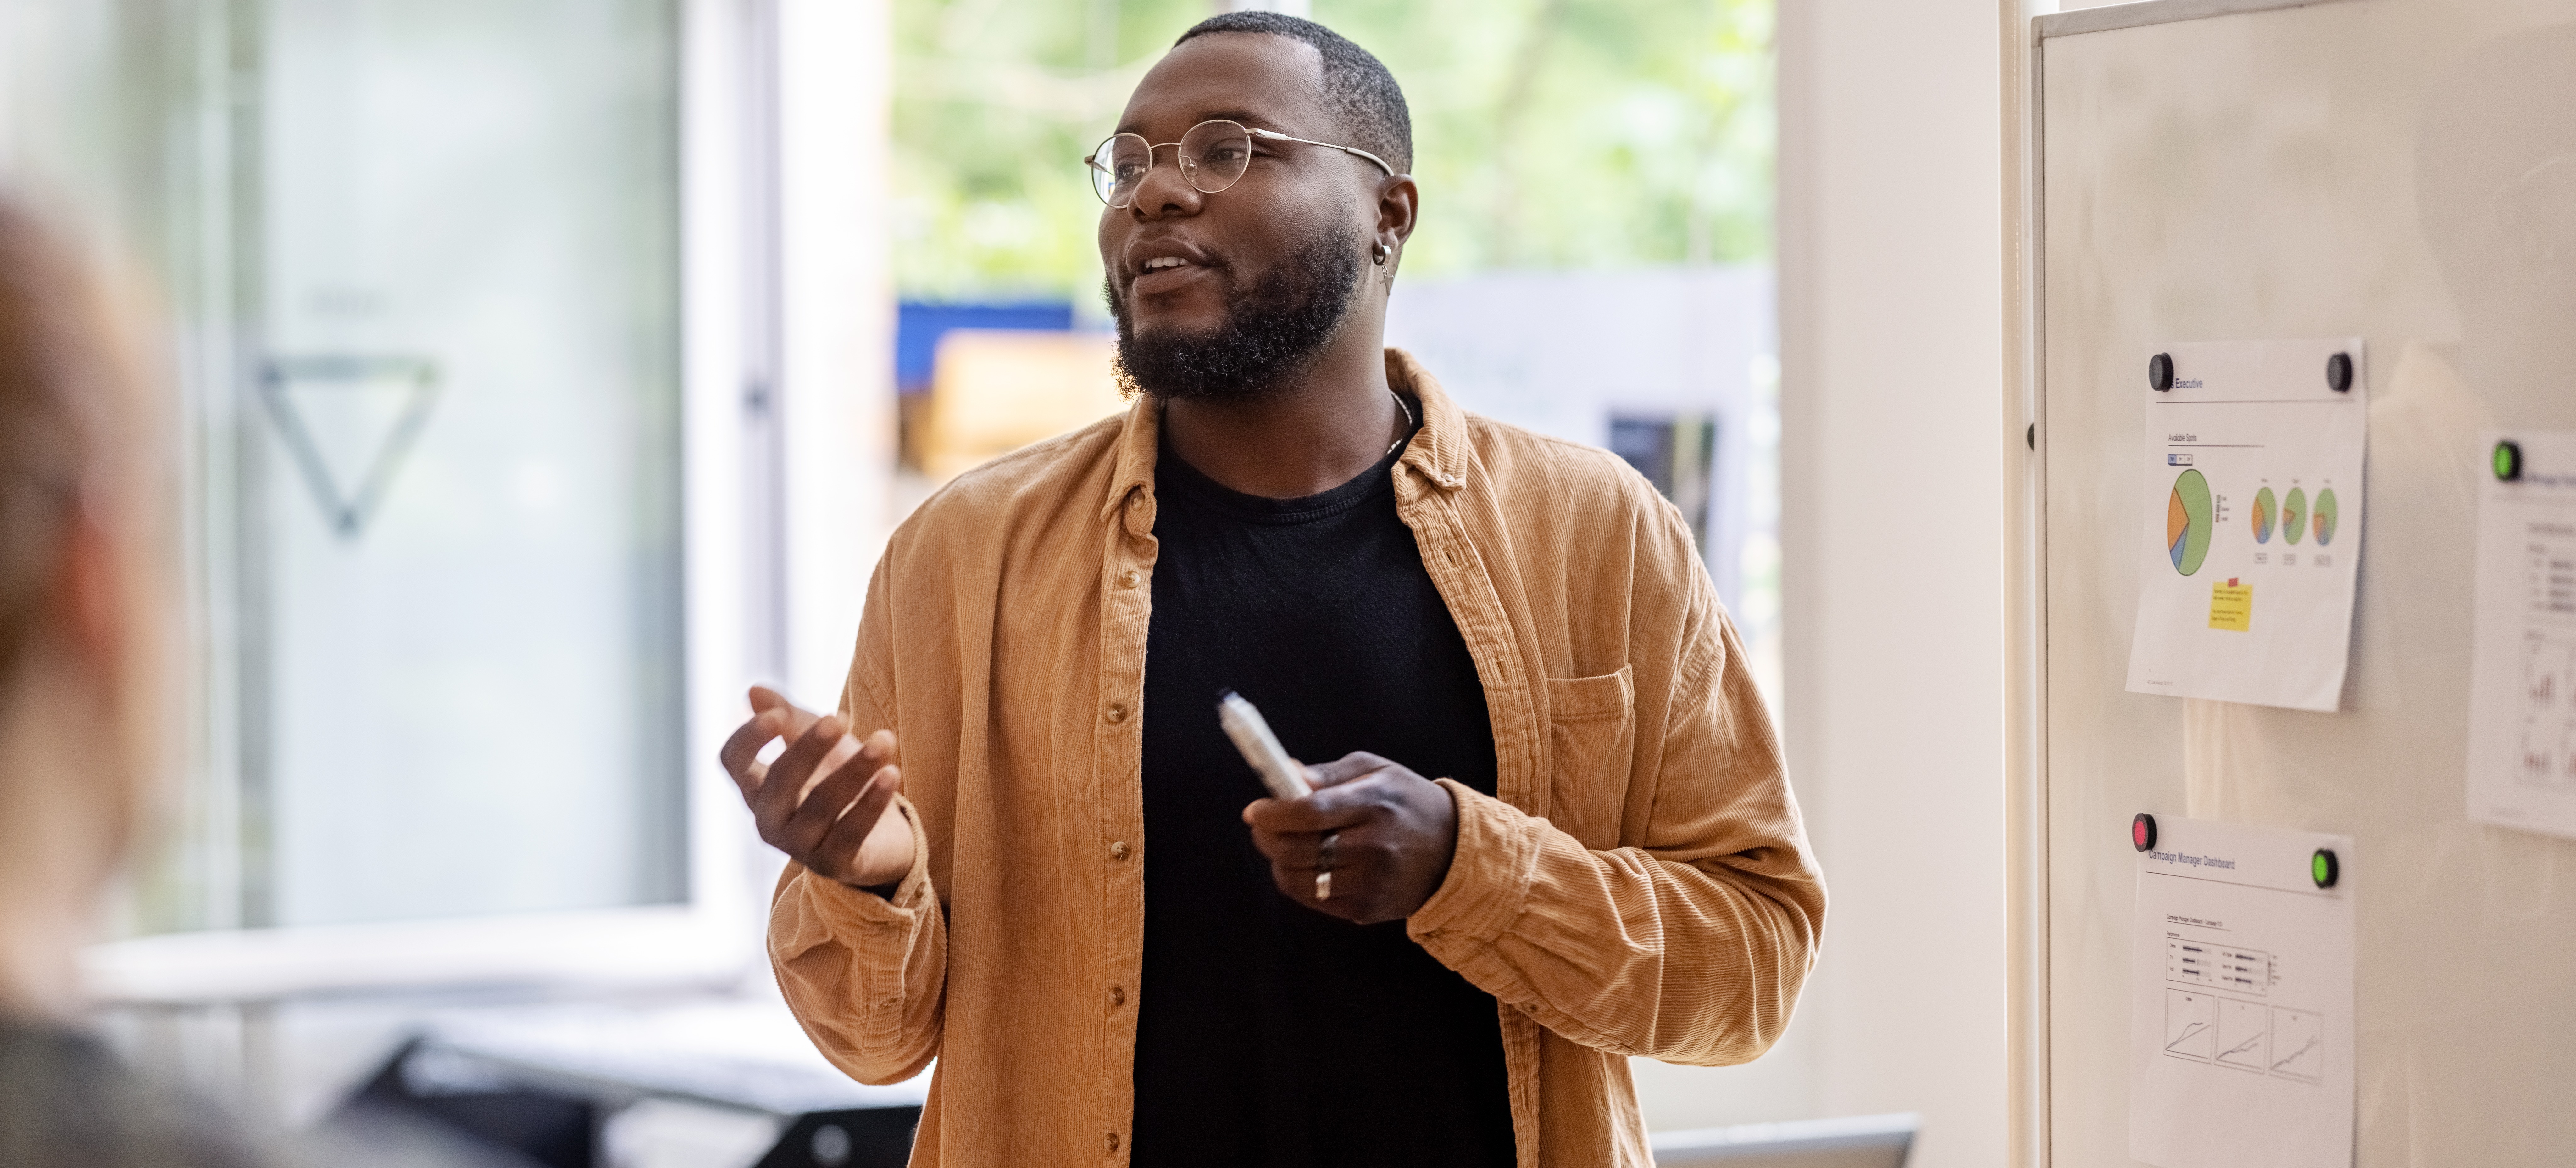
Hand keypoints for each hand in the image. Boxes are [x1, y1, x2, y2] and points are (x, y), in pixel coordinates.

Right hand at [720, 686, 915, 888]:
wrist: (881, 836)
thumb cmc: (838, 780)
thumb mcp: (818, 744)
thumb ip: (789, 718)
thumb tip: (754, 691)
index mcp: (757, 788)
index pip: (733, 761)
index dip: (749, 737)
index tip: (778, 715)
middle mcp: (770, 820)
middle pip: (780, 780)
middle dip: (808, 747)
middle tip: (839, 718)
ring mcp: (800, 847)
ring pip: (822, 805)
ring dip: (855, 768)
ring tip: (885, 739)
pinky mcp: (835, 865)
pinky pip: (852, 832)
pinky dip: (872, 802)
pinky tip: (892, 774)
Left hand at [1241, 752, 1460, 924]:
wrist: (1455, 850)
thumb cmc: (1408, 801)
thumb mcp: (1376, 771)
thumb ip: (1329, 774)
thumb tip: (1285, 774)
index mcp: (1373, 804)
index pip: (1310, 812)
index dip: (1273, 813)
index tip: (1255, 810)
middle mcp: (1372, 847)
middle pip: (1297, 850)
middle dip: (1267, 838)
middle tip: (1262, 826)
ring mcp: (1370, 883)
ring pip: (1298, 880)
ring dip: (1279, 862)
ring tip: (1285, 845)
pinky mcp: (1367, 909)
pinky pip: (1314, 900)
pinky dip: (1300, 882)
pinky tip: (1310, 865)